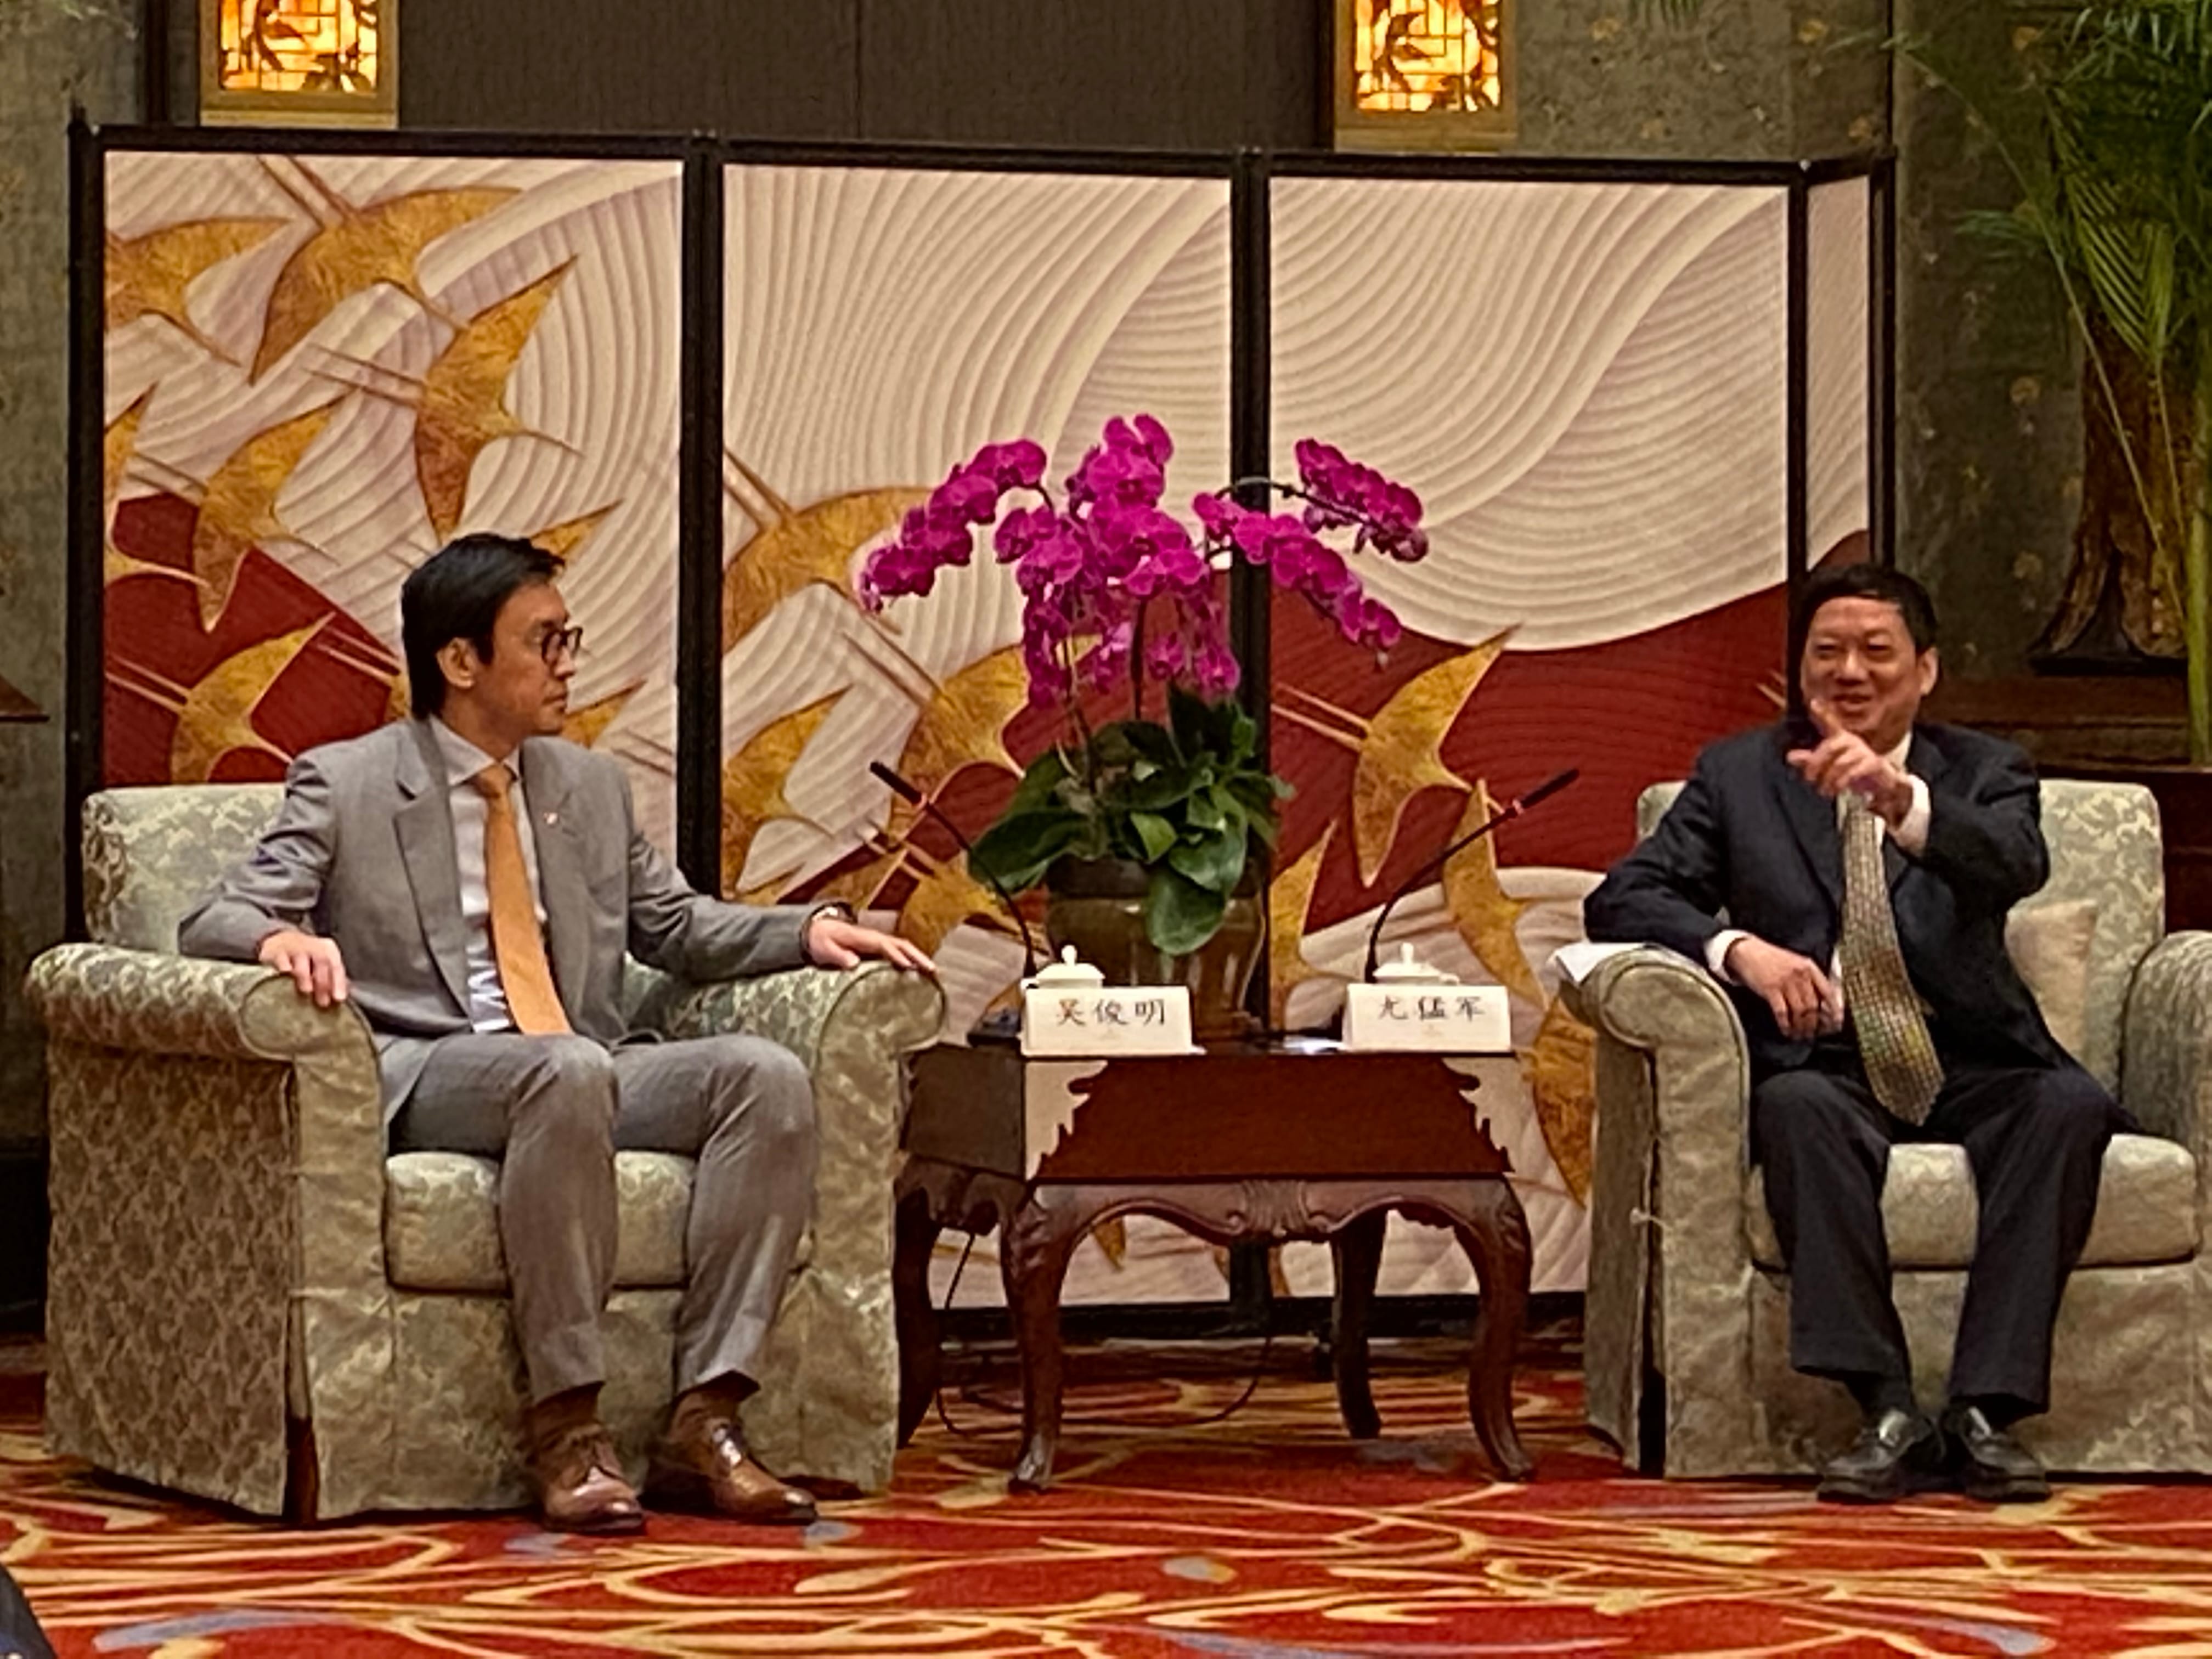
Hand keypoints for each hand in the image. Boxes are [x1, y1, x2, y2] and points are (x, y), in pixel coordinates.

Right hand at [257, 928, 348, 1007]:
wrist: (281, 939)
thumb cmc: (307, 957)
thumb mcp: (321, 964)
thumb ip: (330, 979)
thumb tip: (338, 999)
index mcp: (328, 949)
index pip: (336, 966)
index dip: (338, 982)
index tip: (338, 999)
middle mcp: (312, 945)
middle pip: (322, 962)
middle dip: (323, 983)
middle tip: (323, 1002)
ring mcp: (294, 947)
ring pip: (302, 962)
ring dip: (305, 976)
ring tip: (307, 990)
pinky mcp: (276, 951)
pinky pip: (281, 959)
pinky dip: (284, 967)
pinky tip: (286, 973)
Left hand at [806, 914, 935, 973]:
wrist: (818, 930)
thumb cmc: (821, 940)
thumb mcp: (823, 948)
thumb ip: (837, 955)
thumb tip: (854, 963)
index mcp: (862, 937)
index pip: (884, 944)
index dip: (896, 954)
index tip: (908, 966)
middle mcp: (874, 938)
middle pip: (901, 944)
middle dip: (917, 955)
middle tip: (933, 970)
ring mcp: (878, 942)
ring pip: (904, 948)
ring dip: (919, 958)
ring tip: (934, 973)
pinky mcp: (878, 949)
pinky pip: (899, 953)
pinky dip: (912, 960)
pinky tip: (919, 973)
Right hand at [1724, 935, 1842, 1041]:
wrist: (1748, 952)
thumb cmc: (1773, 960)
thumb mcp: (1796, 963)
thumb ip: (1810, 979)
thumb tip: (1823, 1003)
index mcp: (1810, 967)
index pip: (1828, 992)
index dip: (1834, 1010)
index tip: (1836, 1024)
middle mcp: (1800, 974)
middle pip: (1813, 1005)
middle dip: (1814, 1024)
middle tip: (1813, 1034)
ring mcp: (1785, 981)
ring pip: (1799, 1011)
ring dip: (1801, 1027)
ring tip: (1800, 1035)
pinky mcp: (1770, 989)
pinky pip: (1782, 1012)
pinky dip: (1785, 1024)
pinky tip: (1786, 1030)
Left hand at [1787, 698, 1914, 826]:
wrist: (1882, 783)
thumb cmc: (1853, 770)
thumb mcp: (1829, 765)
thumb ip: (1810, 760)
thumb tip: (1789, 756)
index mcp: (1841, 738)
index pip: (1830, 723)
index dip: (1822, 713)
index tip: (1813, 702)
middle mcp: (1852, 741)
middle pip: (1830, 746)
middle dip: (1816, 763)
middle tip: (1809, 778)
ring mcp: (1864, 751)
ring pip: (1840, 762)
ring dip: (1828, 778)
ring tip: (1823, 790)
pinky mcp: (1874, 763)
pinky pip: (1854, 771)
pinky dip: (1842, 782)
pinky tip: (1837, 789)